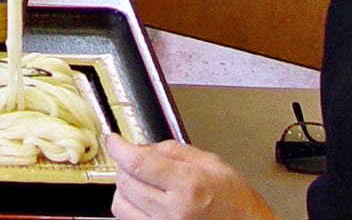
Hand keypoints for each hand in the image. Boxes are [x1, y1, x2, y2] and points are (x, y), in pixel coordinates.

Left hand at [107, 133, 280, 219]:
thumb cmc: (239, 205)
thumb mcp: (213, 164)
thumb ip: (175, 151)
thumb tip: (145, 146)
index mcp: (188, 186)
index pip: (137, 162)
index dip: (118, 147)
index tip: (113, 140)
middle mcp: (173, 211)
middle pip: (125, 181)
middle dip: (124, 165)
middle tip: (135, 159)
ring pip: (120, 205)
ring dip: (125, 189)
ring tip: (142, 183)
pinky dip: (130, 208)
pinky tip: (145, 201)